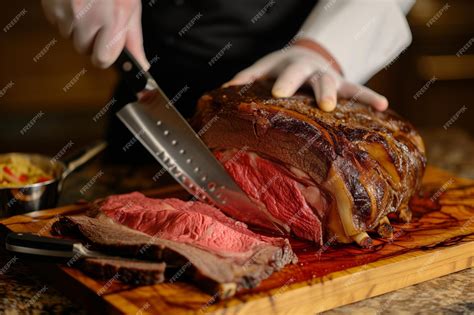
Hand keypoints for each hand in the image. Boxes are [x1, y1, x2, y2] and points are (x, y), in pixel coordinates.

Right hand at [41, 0, 148, 68]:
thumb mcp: (131, 10)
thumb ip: (134, 42)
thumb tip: (142, 67)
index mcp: (114, 21)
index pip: (102, 60)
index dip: (102, 55)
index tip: (104, 47)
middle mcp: (90, 18)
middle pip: (83, 48)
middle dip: (89, 38)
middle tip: (96, 18)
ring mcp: (68, 11)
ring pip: (68, 35)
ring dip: (75, 26)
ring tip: (85, 6)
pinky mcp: (52, 5)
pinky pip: (55, 21)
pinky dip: (63, 14)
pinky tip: (74, 0)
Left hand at [224, 44, 387, 111]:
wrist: (304, 55)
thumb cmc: (278, 69)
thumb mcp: (262, 69)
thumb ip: (246, 79)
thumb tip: (223, 92)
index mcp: (289, 67)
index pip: (286, 74)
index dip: (283, 83)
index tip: (279, 94)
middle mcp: (312, 70)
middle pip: (317, 79)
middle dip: (321, 91)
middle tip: (324, 105)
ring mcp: (329, 77)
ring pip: (341, 84)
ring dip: (351, 95)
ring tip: (373, 104)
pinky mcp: (343, 84)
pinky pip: (359, 90)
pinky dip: (370, 98)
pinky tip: (384, 107)